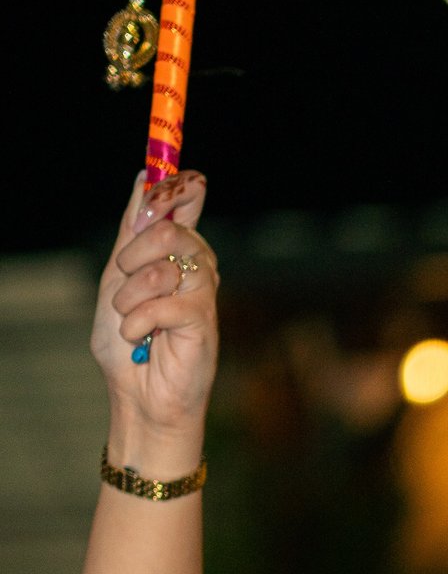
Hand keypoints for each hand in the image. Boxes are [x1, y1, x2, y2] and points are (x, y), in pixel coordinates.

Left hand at [92, 172, 217, 448]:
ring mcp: (204, 295)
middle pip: (171, 229)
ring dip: (130, 297)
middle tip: (124, 278)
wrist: (137, 397)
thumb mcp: (116, 277)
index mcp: (175, 253)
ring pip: (165, 267)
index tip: (163, 186)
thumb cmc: (128, 345)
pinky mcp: (204, 323)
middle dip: (134, 253)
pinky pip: (166, 303)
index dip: (174, 186)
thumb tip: (145, 177)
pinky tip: (140, 340)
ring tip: (130, 322)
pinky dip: (138, 322)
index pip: (183, 202)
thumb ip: (133, 230)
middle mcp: (196, 268)